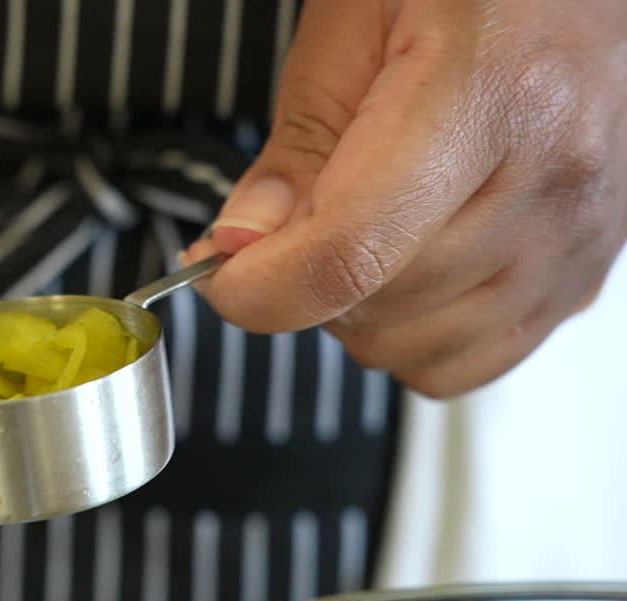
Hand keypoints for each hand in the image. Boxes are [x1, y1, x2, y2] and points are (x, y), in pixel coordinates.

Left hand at [184, 0, 626, 397]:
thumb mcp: (352, 21)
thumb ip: (298, 144)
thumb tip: (241, 243)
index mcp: (490, 95)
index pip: (349, 252)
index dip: (257, 287)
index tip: (216, 274)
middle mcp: (554, 177)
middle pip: (375, 308)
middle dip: (300, 282)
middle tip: (293, 220)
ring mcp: (579, 236)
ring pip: (415, 352)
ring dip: (356, 313)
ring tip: (360, 231)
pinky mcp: (584, 274)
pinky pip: (469, 364)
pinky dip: (412, 337)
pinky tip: (404, 270)